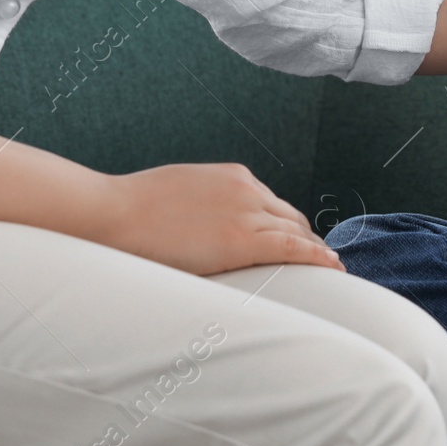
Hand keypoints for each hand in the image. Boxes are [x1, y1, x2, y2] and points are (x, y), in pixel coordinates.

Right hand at [99, 162, 343, 275]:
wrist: (113, 213)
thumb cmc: (133, 208)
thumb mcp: (181, 192)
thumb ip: (206, 204)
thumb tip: (210, 225)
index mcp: (234, 177)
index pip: (273, 204)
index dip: (287, 225)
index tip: (297, 240)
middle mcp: (248, 190)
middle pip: (290, 218)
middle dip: (305, 238)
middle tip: (318, 260)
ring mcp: (247, 213)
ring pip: (296, 233)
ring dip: (315, 251)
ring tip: (329, 269)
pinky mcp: (241, 240)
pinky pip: (292, 249)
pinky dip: (317, 257)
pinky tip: (333, 268)